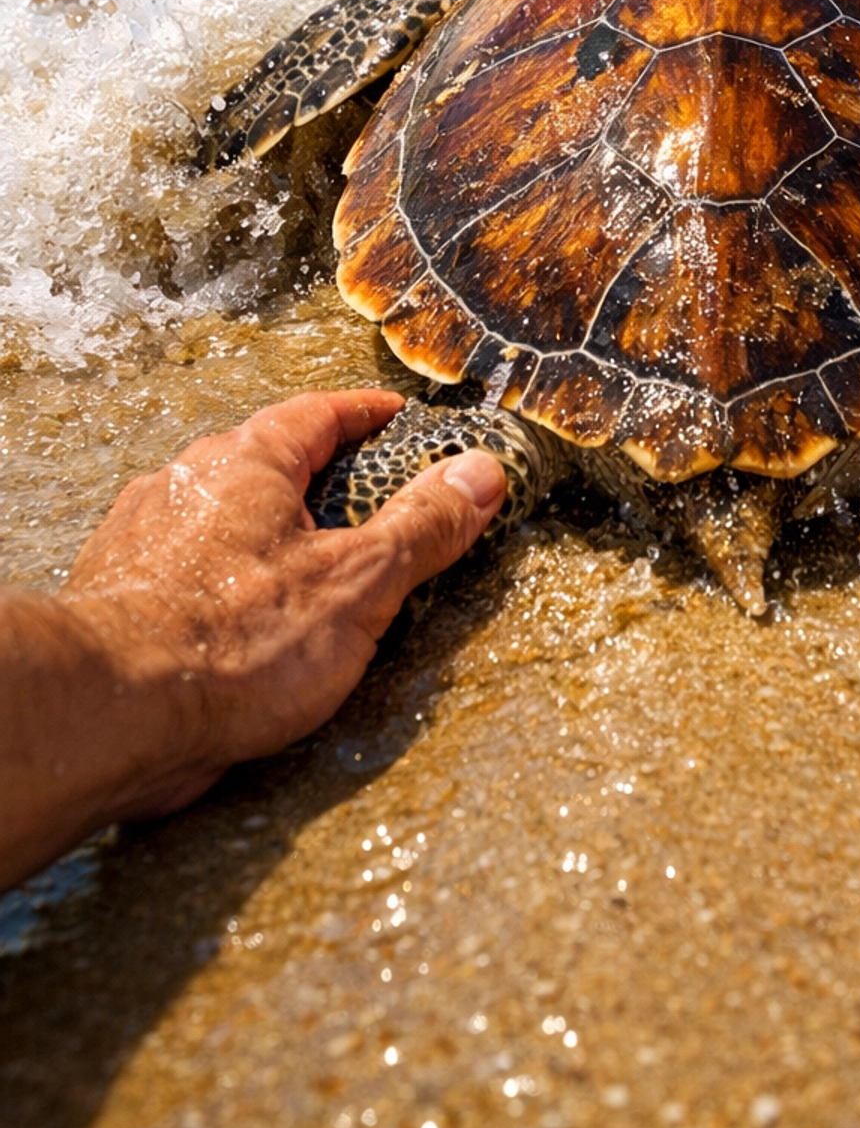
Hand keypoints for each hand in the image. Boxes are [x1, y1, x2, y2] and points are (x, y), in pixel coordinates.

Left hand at [0, 390, 507, 889]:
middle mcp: (186, 484)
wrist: (109, 714)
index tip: (395, 417)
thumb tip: (481, 473)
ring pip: (222, 518)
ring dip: (267, 534)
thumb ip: (422, 526)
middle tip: (364, 498)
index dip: (364, 415)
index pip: (317, 414)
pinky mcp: (119, 598)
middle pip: (266, 463)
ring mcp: (143, 539)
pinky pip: (188, 570)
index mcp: (246, 462)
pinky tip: (246, 622)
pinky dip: (227, 582)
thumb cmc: (234, 643)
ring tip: (308, 568)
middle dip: (317, 478)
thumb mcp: (357, 582)